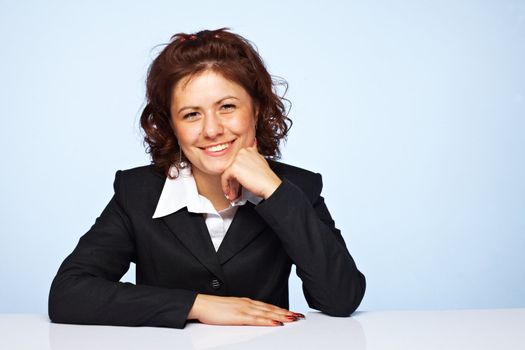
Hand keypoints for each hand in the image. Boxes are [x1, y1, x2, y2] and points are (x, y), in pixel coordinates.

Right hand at [187, 294, 304, 325]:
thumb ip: (242, 311)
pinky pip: (257, 319)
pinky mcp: (239, 316)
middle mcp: (248, 304)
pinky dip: (268, 320)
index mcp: (246, 302)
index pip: (267, 306)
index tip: (291, 312)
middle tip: (298, 315)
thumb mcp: (231, 308)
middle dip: (286, 312)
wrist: (201, 304)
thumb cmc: (213, 308)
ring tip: (293, 319)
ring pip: (267, 313)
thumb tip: (251, 316)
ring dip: (281, 315)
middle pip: (271, 308)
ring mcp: (244, 309)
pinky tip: (276, 323)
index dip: (280, 309)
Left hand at [221, 140, 281, 201]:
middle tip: (233, 188)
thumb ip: (251, 161)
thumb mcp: (260, 163)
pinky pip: (225, 177)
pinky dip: (225, 185)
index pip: (237, 161)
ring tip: (231, 192)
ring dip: (229, 183)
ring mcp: (238, 159)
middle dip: (232, 179)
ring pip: (227, 172)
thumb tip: (244, 165)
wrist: (269, 184)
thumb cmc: (266, 178)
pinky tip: (228, 191)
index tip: (237, 180)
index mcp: (249, 150)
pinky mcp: (234, 167)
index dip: (237, 172)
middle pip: (232, 166)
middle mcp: (243, 152)